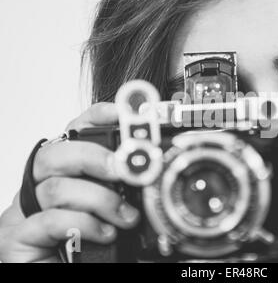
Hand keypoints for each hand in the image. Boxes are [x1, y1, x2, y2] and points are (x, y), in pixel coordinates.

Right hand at [0, 103, 139, 262]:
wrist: (70, 276)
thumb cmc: (92, 248)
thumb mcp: (116, 214)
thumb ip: (129, 192)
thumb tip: (156, 170)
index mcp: (67, 174)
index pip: (74, 133)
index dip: (96, 117)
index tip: (123, 113)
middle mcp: (43, 188)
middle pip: (56, 153)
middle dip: (95, 157)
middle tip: (124, 171)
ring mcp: (27, 213)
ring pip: (56, 187)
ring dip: (99, 199)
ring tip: (126, 217)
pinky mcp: (19, 239)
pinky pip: (48, 220)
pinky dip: (83, 224)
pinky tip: (104, 233)